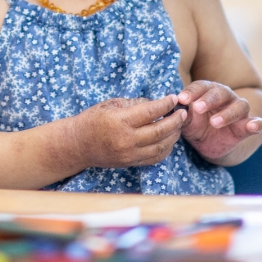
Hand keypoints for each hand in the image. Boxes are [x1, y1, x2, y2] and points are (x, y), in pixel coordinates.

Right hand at [67, 95, 186, 169]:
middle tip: (182, 113)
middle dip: (175, 121)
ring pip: (161, 146)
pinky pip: (155, 157)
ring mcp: (130, 154)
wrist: (79, 144)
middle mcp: (127, 139)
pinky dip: (166, 149)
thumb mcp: (109, 105)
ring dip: (174, 135)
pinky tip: (169, 139)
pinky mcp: (131, 163)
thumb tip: (155, 104)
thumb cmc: (92, 120)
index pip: (149, 112)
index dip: (164, 104)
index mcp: (120, 121)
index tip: (173, 98)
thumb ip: (133, 104)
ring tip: (179, 125)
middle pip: (159, 131)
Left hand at [176, 81, 261, 162]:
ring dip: (228, 113)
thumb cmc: (194, 124)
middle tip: (197, 108)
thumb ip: (182, 114)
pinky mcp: (247, 126)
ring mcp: (238, 111)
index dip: (191, 92)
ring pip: (239, 105)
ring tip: (214, 122)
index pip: (201, 86)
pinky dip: (256, 123)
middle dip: (209, 100)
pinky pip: (257, 123)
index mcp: (207, 90)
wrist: (207, 143)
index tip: (181, 99)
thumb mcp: (185, 121)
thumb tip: (173, 108)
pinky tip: (252, 126)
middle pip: (220, 93)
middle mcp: (225, 97)